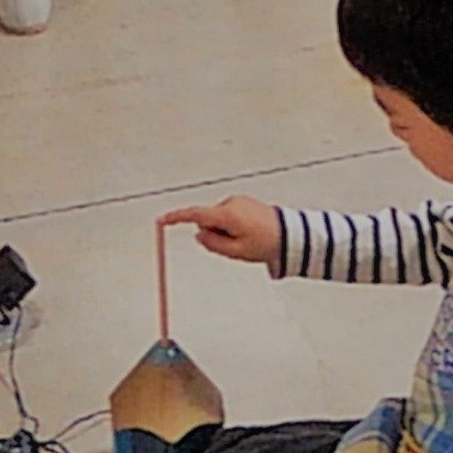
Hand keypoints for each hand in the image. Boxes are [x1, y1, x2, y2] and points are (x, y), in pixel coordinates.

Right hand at [158, 195, 279, 266]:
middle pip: (207, 220)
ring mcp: (238, 201)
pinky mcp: (244, 202)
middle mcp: (231, 204)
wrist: (290, 235)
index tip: (162, 220)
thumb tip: (199, 235)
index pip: (195, 215)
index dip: (176, 218)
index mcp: (227, 215)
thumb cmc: (267, 243)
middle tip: (236, 247)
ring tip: (247, 240)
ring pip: (218, 220)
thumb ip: (213, 244)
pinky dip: (232, 226)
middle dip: (214, 235)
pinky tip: (250, 232)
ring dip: (226, 231)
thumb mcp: (236, 252)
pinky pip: (229, 217)